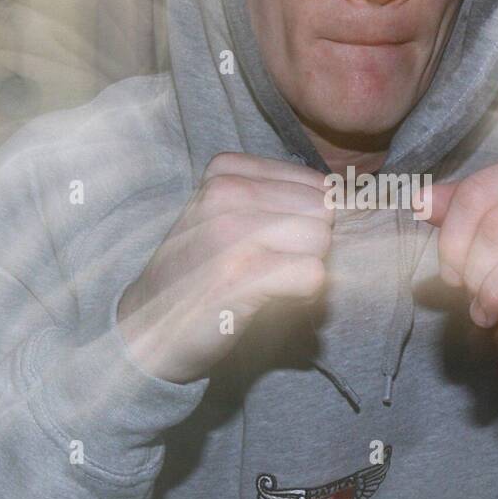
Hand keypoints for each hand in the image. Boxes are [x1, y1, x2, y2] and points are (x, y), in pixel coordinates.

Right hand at [117, 152, 332, 383]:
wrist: (146, 329)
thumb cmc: (199, 274)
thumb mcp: (226, 216)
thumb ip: (278, 199)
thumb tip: (351, 199)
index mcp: (227, 170)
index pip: (317, 184)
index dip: (310, 222)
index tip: (276, 246)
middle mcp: (227, 192)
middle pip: (323, 211)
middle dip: (312, 246)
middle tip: (274, 269)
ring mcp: (231, 232)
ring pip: (321, 241)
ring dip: (307, 271)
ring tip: (267, 284)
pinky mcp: (240, 276)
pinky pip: (312, 275)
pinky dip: (303, 295)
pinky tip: (270, 301)